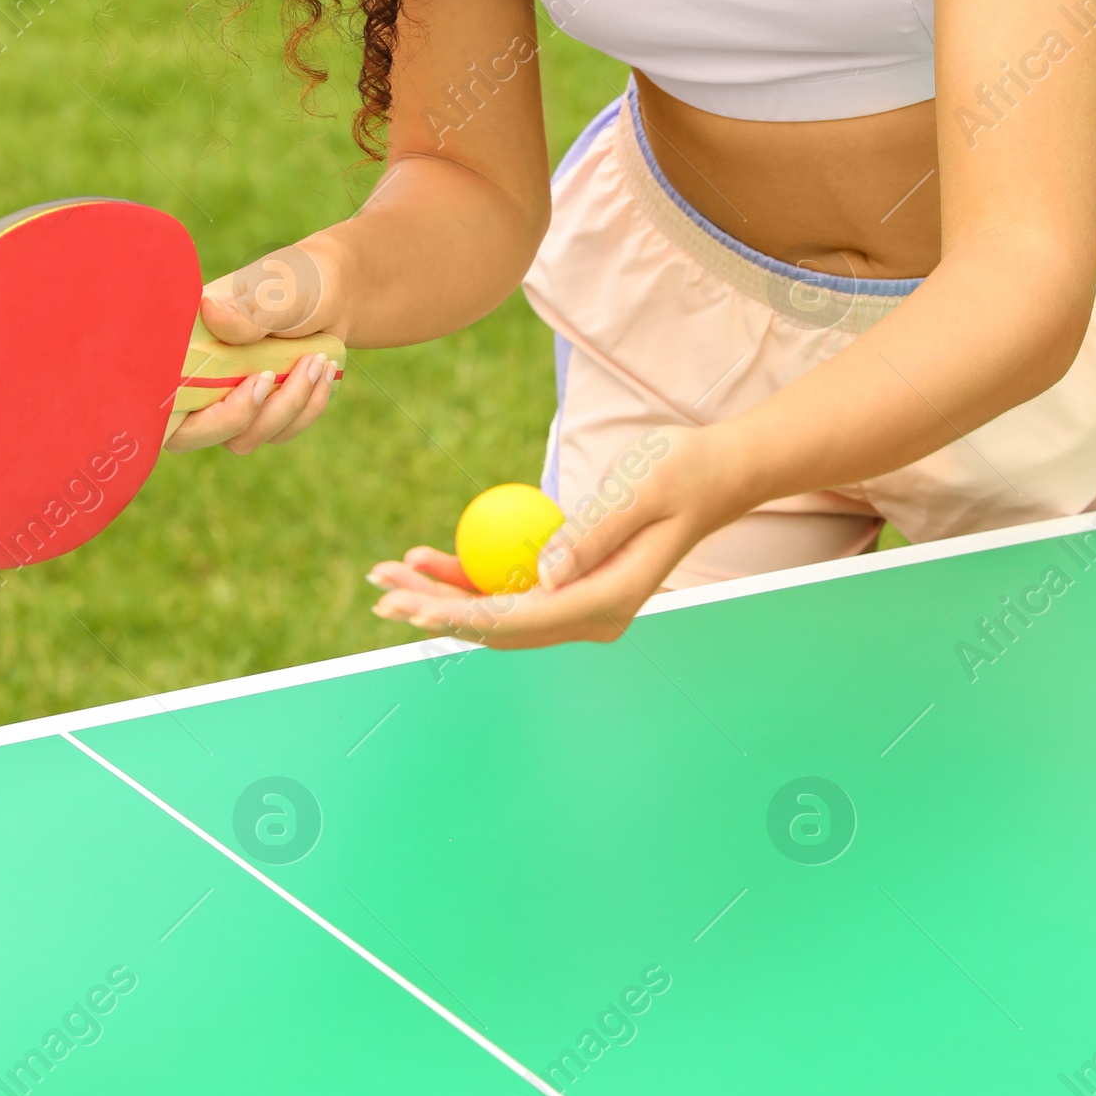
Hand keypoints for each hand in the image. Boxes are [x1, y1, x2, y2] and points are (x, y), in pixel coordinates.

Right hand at [168, 237, 343, 455]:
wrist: (333, 293)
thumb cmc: (295, 283)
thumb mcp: (276, 290)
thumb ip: (247, 309)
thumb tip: (208, 312)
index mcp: (182, 343)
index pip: (145, 391)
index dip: (158, 412)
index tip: (215, 388)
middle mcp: (194, 379)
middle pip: (185, 436)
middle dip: (238, 416)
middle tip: (271, 376)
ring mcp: (225, 402)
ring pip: (240, 440)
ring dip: (286, 407)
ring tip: (317, 360)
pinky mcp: (259, 416)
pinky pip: (276, 435)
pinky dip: (307, 409)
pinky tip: (325, 372)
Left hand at [366, 428, 745, 648]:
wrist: (716, 475)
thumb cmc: (682, 471)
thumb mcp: (641, 490)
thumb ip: (592, 533)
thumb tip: (542, 576)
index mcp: (609, 601)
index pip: (517, 619)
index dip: (456, 613)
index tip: (406, 600)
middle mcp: (594, 615)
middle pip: (499, 625)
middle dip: (435, 610)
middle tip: (379, 588)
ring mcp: (583, 604)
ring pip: (500, 611)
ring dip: (446, 595)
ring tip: (391, 572)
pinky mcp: (574, 584)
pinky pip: (513, 588)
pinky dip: (471, 577)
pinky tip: (431, 561)